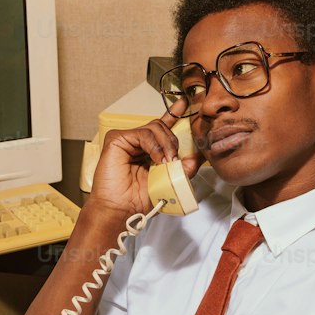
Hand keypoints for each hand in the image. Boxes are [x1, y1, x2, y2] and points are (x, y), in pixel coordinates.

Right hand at [91, 98, 203, 217]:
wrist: (120, 210)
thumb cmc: (137, 199)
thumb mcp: (169, 182)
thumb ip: (184, 168)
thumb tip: (198, 156)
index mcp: (149, 150)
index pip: (163, 127)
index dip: (174, 113)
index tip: (185, 104)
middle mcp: (138, 142)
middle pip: (162, 126)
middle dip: (173, 142)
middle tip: (174, 160)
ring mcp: (127, 139)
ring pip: (154, 127)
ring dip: (165, 145)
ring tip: (166, 162)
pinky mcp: (117, 139)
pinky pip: (142, 133)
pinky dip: (153, 146)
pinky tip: (155, 159)